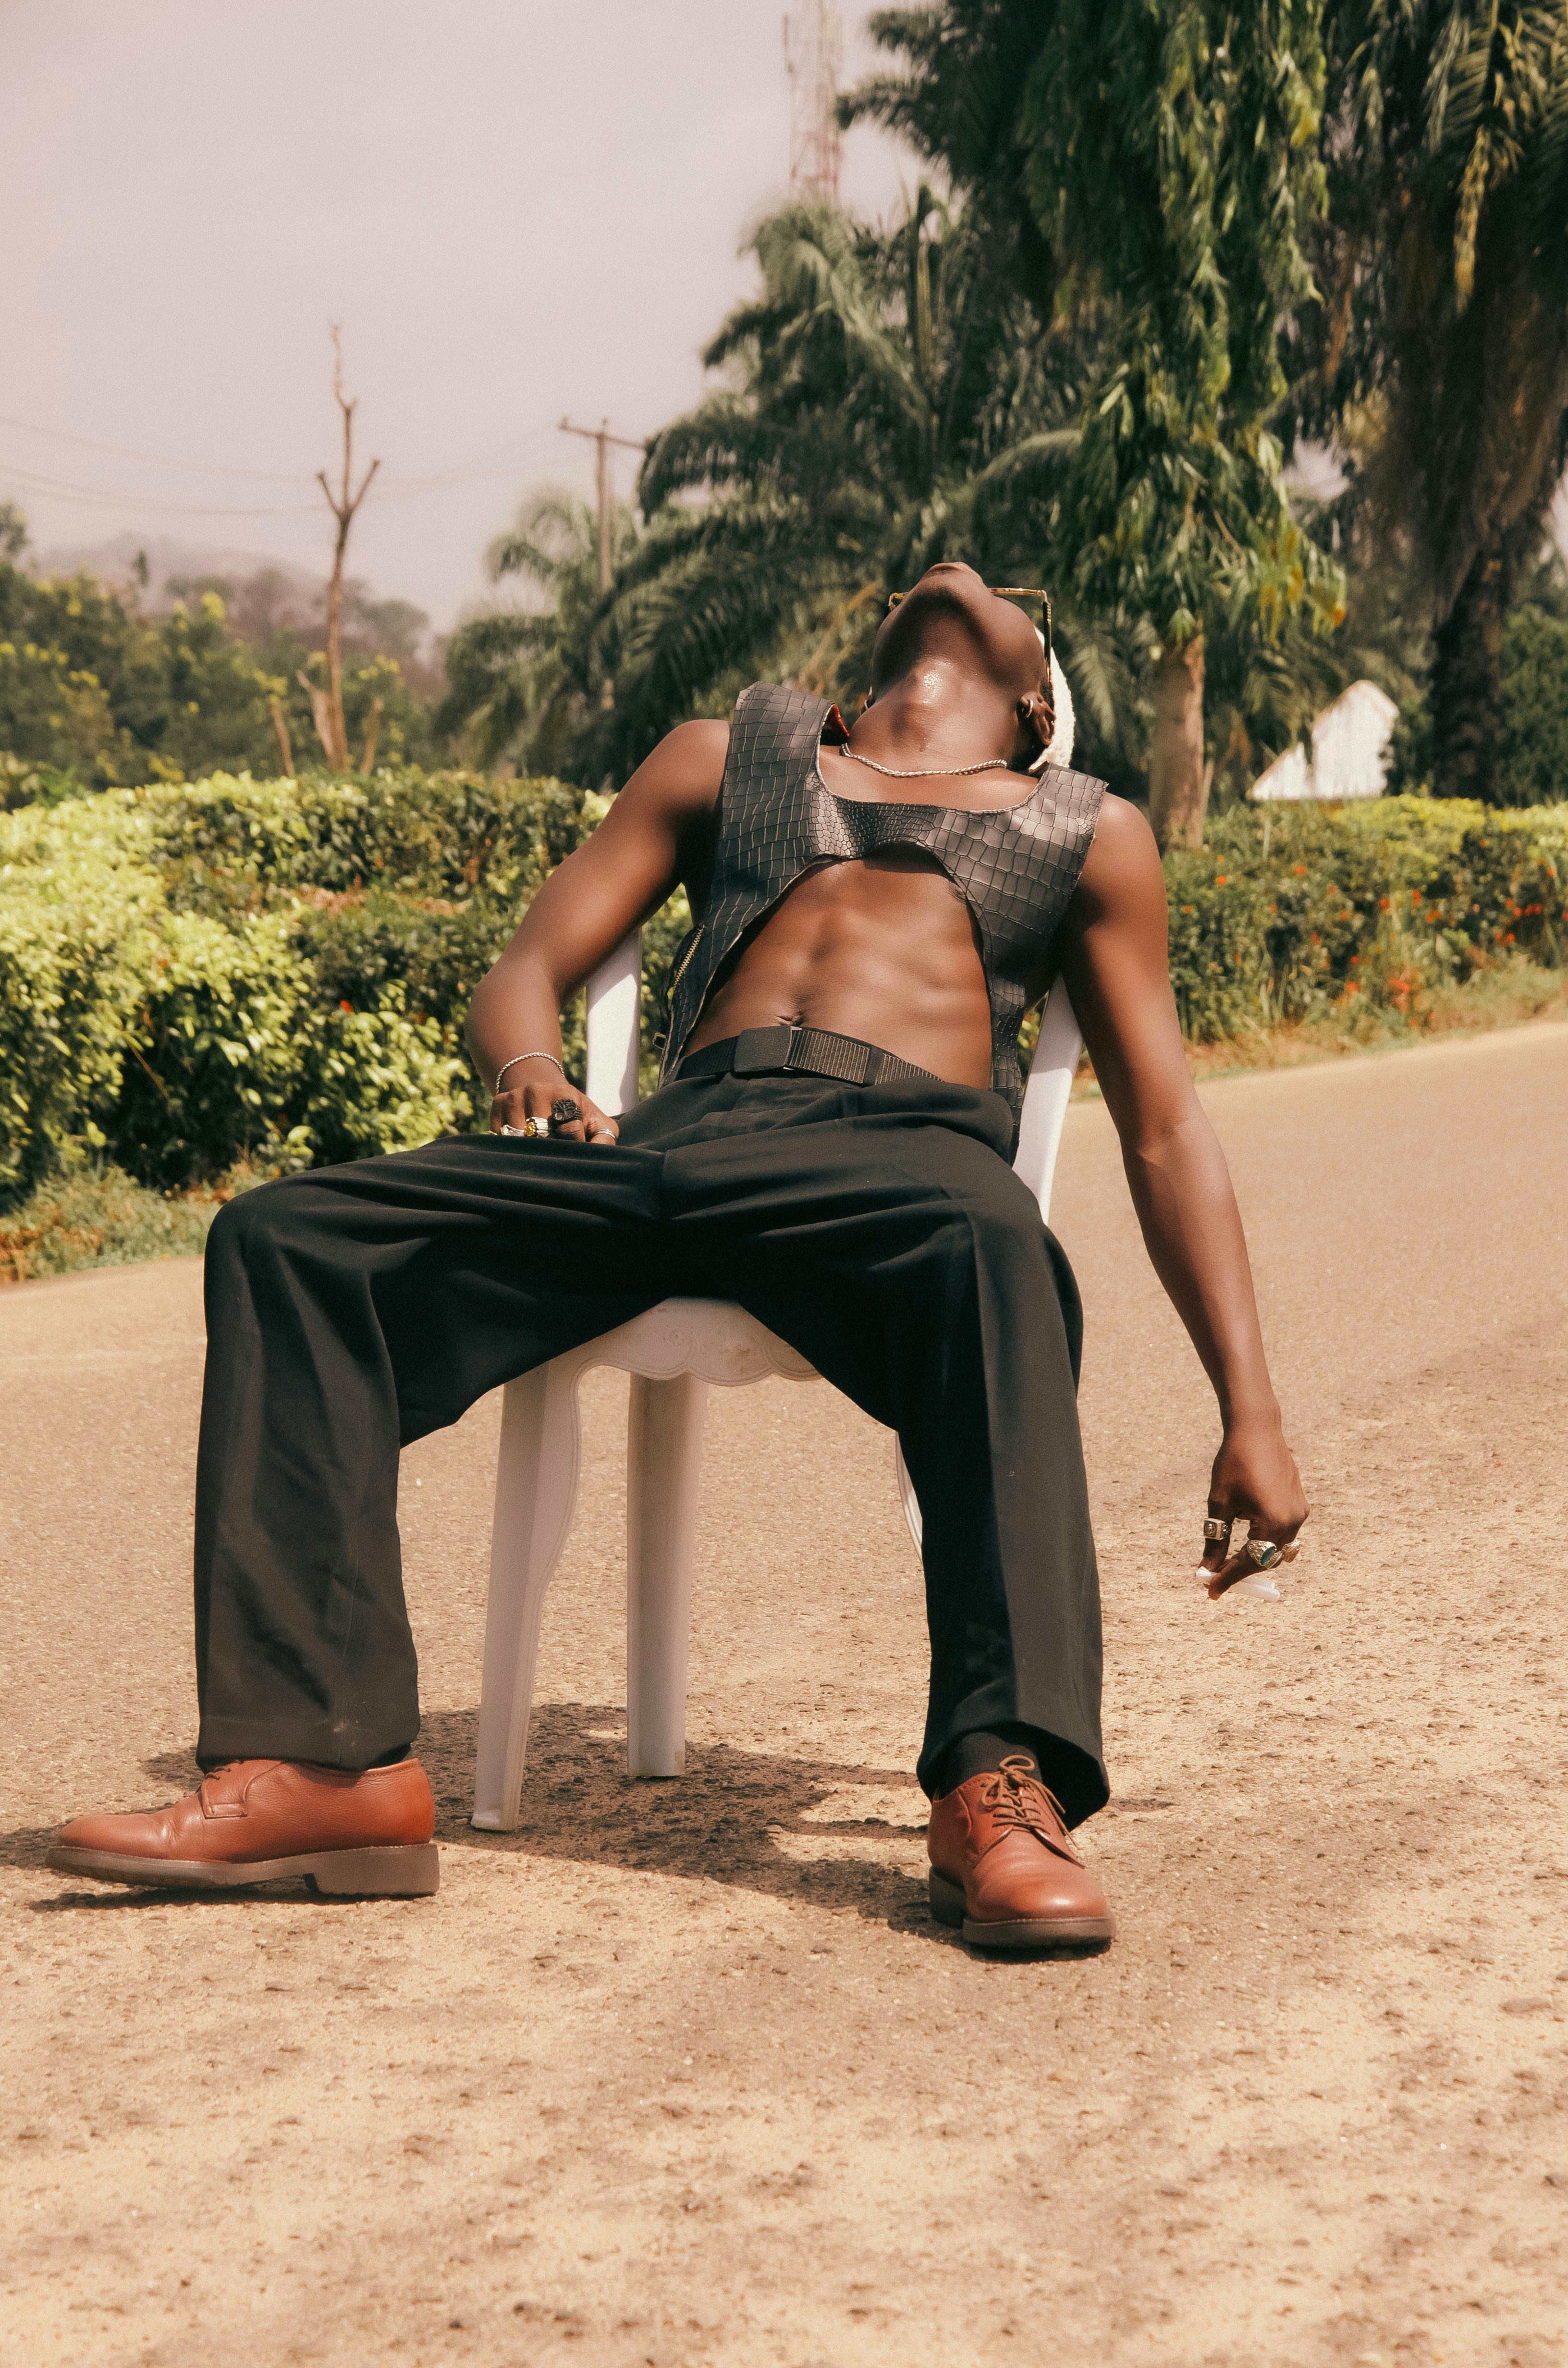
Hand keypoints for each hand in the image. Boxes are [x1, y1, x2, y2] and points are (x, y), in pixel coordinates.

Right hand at [489, 1059, 618, 1145]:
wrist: (543, 1089)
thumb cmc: (574, 1113)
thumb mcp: (595, 1121)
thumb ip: (603, 1138)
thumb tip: (602, 1157)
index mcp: (564, 1094)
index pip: (569, 1131)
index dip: (573, 1147)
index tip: (573, 1152)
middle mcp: (536, 1091)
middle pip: (540, 1136)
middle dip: (548, 1151)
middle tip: (553, 1156)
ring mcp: (514, 1097)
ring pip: (517, 1138)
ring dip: (528, 1150)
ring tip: (537, 1151)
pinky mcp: (497, 1104)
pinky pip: (499, 1136)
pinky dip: (509, 1146)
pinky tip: (520, 1144)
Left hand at [1199, 1409, 1307, 1599]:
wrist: (1256, 1430)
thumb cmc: (1234, 1463)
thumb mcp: (1220, 1504)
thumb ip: (1216, 1540)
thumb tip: (1207, 1569)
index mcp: (1273, 1522)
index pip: (1250, 1562)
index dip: (1229, 1579)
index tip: (1211, 1591)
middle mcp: (1292, 1521)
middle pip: (1266, 1559)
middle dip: (1241, 1570)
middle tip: (1215, 1577)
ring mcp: (1299, 1512)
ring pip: (1276, 1548)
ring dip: (1254, 1556)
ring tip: (1227, 1562)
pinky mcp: (1299, 1503)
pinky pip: (1283, 1532)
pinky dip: (1265, 1541)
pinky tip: (1246, 1538)